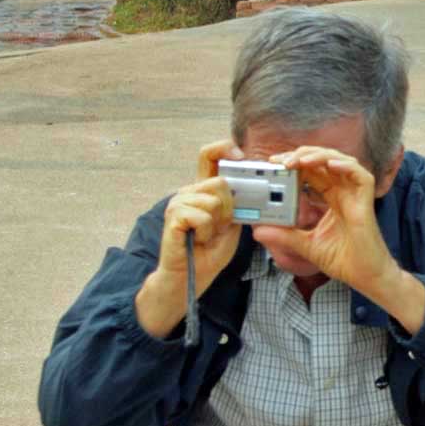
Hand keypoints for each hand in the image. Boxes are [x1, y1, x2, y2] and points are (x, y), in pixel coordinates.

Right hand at [135, 141, 243, 336]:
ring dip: (217, 223)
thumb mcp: (232, 222)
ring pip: (214, 200)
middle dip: (228, 208)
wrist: (191, 277)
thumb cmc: (211, 251)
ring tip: (206, 235)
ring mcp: (178, 202)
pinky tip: (199, 239)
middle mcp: (188, 191)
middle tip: (218, 226)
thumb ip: (237, 203)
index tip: (240, 156)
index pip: (209, 155)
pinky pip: (203, 216)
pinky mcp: (174, 216)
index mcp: (203, 189)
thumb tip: (250, 184)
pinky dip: (207, 231)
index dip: (224, 148)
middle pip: (220, 182)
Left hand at [253, 147, 396, 294]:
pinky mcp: (366, 202)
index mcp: (332, 199)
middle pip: (324, 161)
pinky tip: (330, 166)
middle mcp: (344, 193)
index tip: (275, 164)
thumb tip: (258, 231)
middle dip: (302, 155)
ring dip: (320, 156)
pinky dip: (346, 167)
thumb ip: (285, 236)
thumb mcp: (306, 245)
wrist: (365, 277)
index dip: (295, 164)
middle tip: (281, 160)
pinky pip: (361, 176)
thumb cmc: (345, 260)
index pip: (312, 172)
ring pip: (341, 162)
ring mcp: (356, 196)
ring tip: (299, 161)